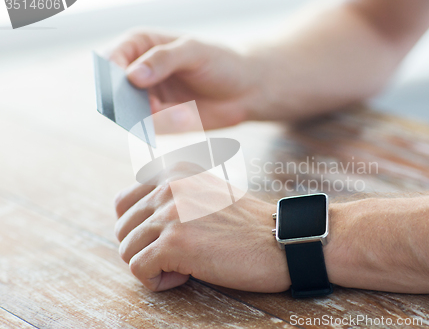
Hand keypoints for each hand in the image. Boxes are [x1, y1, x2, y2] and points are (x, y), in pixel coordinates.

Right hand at [107, 29, 267, 130]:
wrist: (246, 90)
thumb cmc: (221, 62)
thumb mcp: (194, 52)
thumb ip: (163, 59)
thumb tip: (131, 76)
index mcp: (140, 45)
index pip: (112, 58)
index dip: (113, 72)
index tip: (129, 83)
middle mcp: (138, 72)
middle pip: (114, 91)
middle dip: (130, 102)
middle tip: (153, 105)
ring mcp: (147, 98)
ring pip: (131, 114)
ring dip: (156, 116)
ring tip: (185, 113)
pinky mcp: (160, 120)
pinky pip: (152, 128)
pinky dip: (168, 125)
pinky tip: (189, 116)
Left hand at [113, 162, 289, 291]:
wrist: (281, 240)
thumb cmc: (245, 226)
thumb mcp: (205, 194)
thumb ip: (172, 196)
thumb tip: (134, 220)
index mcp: (174, 170)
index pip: (124, 201)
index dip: (139, 228)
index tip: (167, 237)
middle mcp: (168, 185)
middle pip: (123, 228)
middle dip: (145, 248)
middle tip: (178, 254)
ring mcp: (170, 213)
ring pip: (127, 250)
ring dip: (152, 265)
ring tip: (186, 264)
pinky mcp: (174, 243)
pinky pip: (138, 269)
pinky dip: (156, 281)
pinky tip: (186, 276)